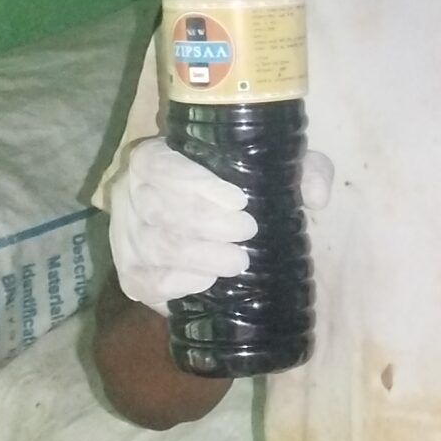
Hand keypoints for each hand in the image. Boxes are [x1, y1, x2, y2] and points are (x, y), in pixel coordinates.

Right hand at [105, 142, 336, 308]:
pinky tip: (207, 281)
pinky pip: (144, 281)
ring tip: (238, 262)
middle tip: (248, 232)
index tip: (239, 200)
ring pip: (154, 246)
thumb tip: (316, 196)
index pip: (161, 165)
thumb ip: (304, 170)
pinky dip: (177, 283)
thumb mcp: (275, 168)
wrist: (210, 228)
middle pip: (158, 209)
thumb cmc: (240, 190)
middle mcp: (128, 193)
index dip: (195, 182)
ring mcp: (125, 235)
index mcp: (153, 157)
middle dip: (205, 223)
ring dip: (197, 256)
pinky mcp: (130, 274)